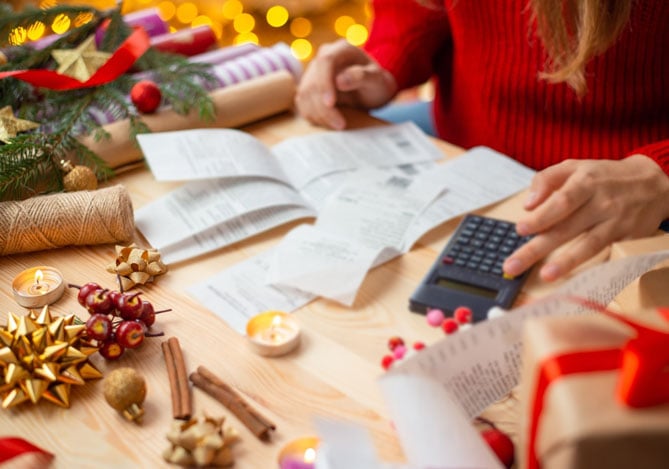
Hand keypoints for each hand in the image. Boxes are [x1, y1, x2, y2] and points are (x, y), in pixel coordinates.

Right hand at [295, 39, 396, 129]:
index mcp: (341, 49)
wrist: (371, 90)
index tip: (330, 104)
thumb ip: (361, 77)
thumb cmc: (376, 83)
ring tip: (338, 125)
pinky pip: (303, 103)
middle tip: (340, 125)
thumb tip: (339, 81)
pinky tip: (328, 122)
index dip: (324, 84)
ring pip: (305, 95)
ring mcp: (314, 72)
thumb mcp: (377, 80)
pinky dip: (313, 116)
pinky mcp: (308, 87)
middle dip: (324, 108)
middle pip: (313, 83)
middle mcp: (324, 57)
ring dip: (318, 114)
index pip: (325, 62)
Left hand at [503, 155, 668, 280]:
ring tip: (545, 275)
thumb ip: (546, 179)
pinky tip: (575, 281)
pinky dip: (591, 269)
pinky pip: (606, 255)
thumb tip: (528, 204)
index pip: (561, 201)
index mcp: (586, 182)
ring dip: (565, 262)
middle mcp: (602, 203)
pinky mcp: (628, 239)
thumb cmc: (604, 177)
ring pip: (588, 245)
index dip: (541, 217)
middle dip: (537, 249)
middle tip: (512, 266)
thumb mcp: (574, 167)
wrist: (654, 184)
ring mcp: (617, 223)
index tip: (520, 230)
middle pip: (566, 228)